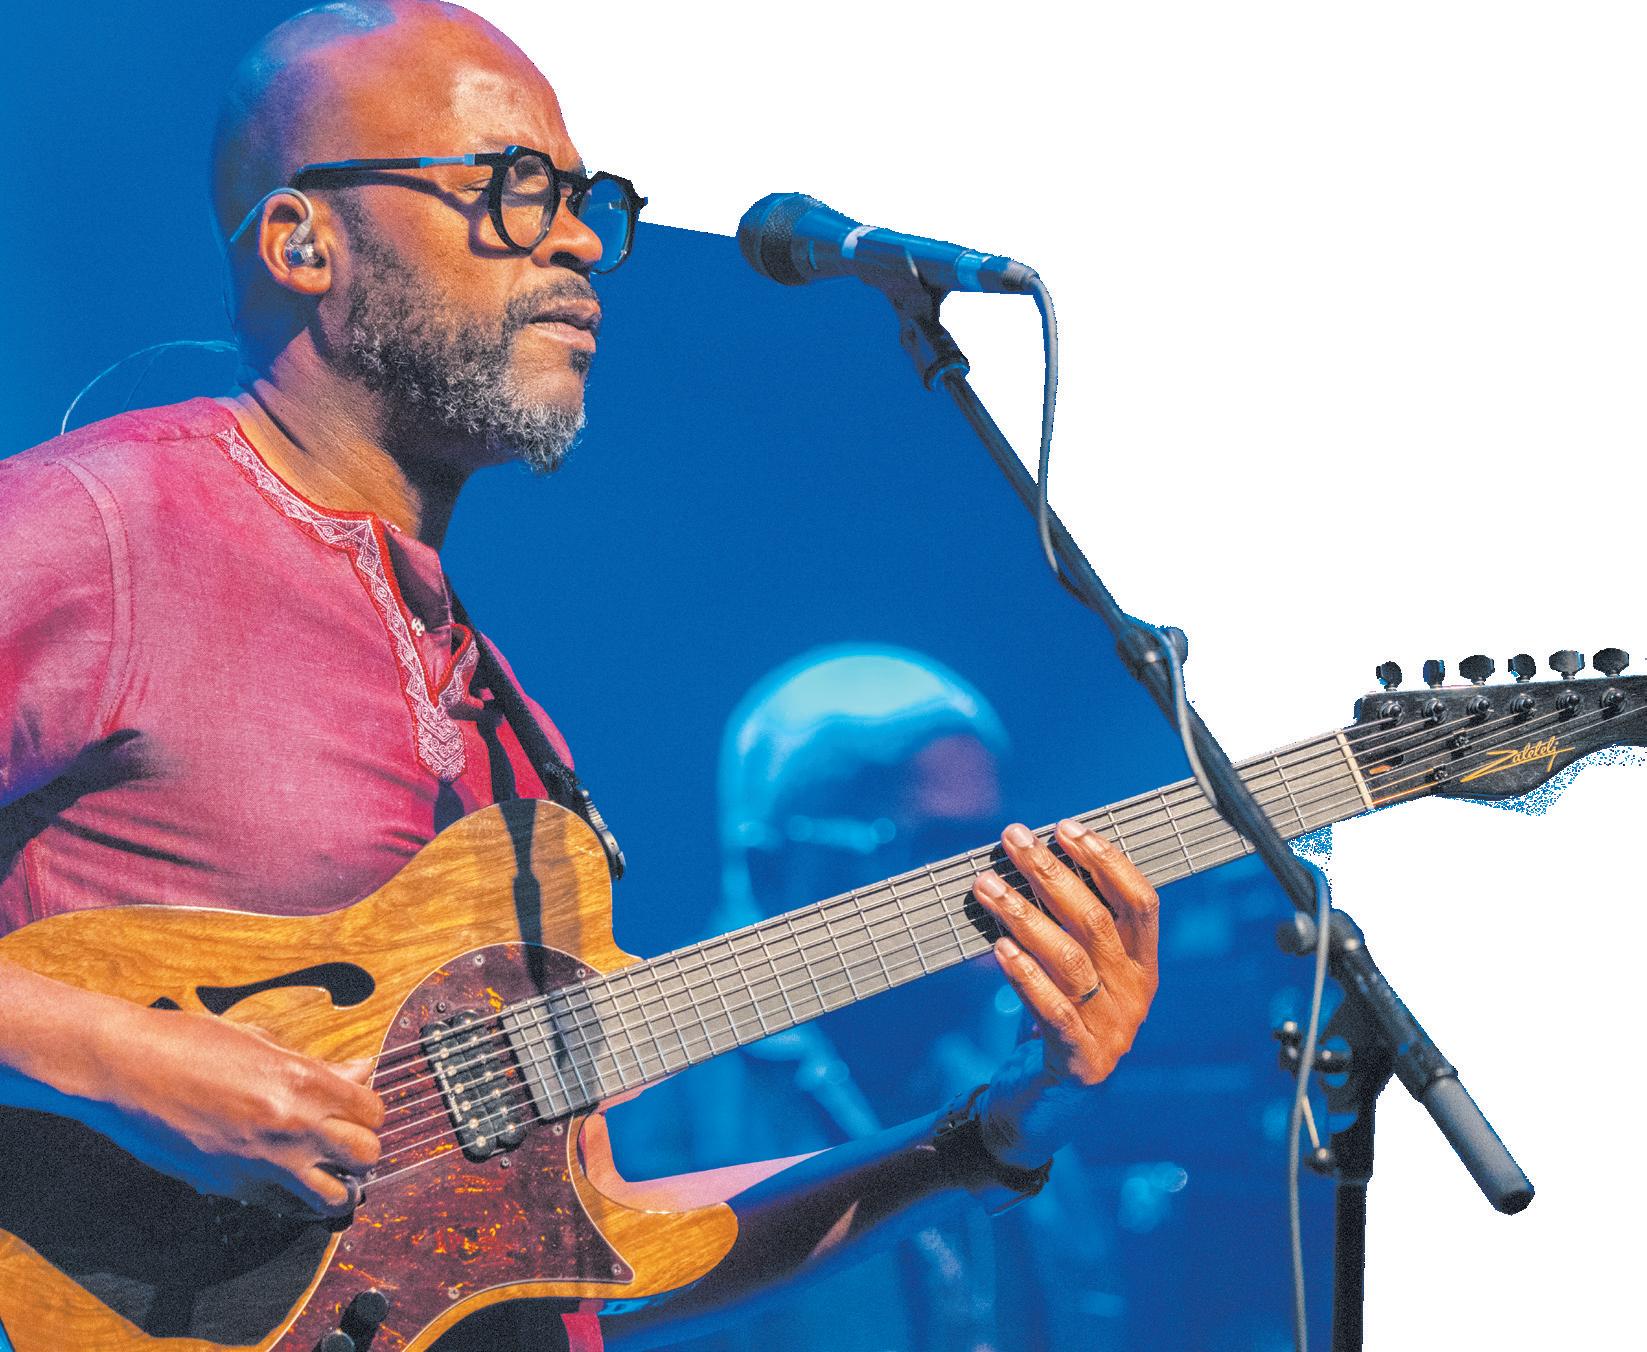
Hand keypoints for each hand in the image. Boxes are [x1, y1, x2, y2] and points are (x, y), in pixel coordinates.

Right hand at [85, 1005, 384, 1216]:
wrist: (126, 1069)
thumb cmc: (189, 1043)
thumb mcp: (262, 1042)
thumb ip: (316, 1066)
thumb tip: (359, 1071)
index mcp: (304, 1082)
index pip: (373, 1112)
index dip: (369, 1112)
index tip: (357, 1110)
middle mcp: (291, 1126)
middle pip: (366, 1156)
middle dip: (362, 1150)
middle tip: (345, 1142)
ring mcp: (262, 1163)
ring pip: (333, 1197)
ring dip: (336, 1184)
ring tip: (324, 1170)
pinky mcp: (231, 1187)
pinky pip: (283, 1206)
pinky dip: (292, 1199)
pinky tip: (284, 1181)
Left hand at [969, 817, 1158, 1166]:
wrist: (1042, 1107)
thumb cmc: (1053, 1023)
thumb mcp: (1070, 971)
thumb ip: (1065, 926)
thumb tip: (1029, 859)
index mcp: (1141, 966)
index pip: (1140, 902)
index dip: (1107, 860)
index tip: (1066, 828)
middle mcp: (1135, 995)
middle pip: (1097, 921)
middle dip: (1051, 873)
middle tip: (1013, 840)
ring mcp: (1113, 1031)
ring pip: (1069, 960)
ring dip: (1024, 915)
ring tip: (986, 885)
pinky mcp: (1081, 1062)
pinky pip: (1052, 1011)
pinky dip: (1024, 976)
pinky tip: (998, 948)